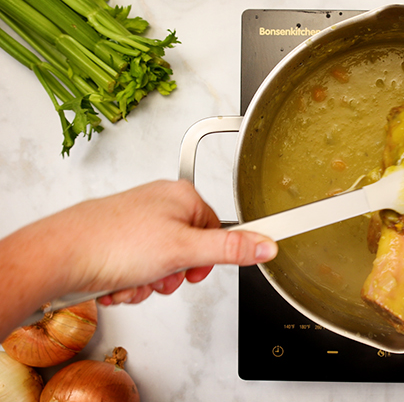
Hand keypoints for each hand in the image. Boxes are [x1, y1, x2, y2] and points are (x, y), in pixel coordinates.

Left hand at [52, 179, 277, 304]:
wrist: (59, 256)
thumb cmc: (112, 242)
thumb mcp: (184, 250)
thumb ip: (230, 249)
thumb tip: (267, 244)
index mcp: (181, 197)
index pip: (217, 229)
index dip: (207, 258)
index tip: (196, 270)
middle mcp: (160, 206)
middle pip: (189, 252)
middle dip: (172, 275)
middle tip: (158, 275)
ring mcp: (137, 224)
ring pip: (163, 267)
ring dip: (150, 283)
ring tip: (133, 278)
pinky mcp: (119, 243)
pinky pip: (140, 271)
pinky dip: (131, 283)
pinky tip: (117, 280)